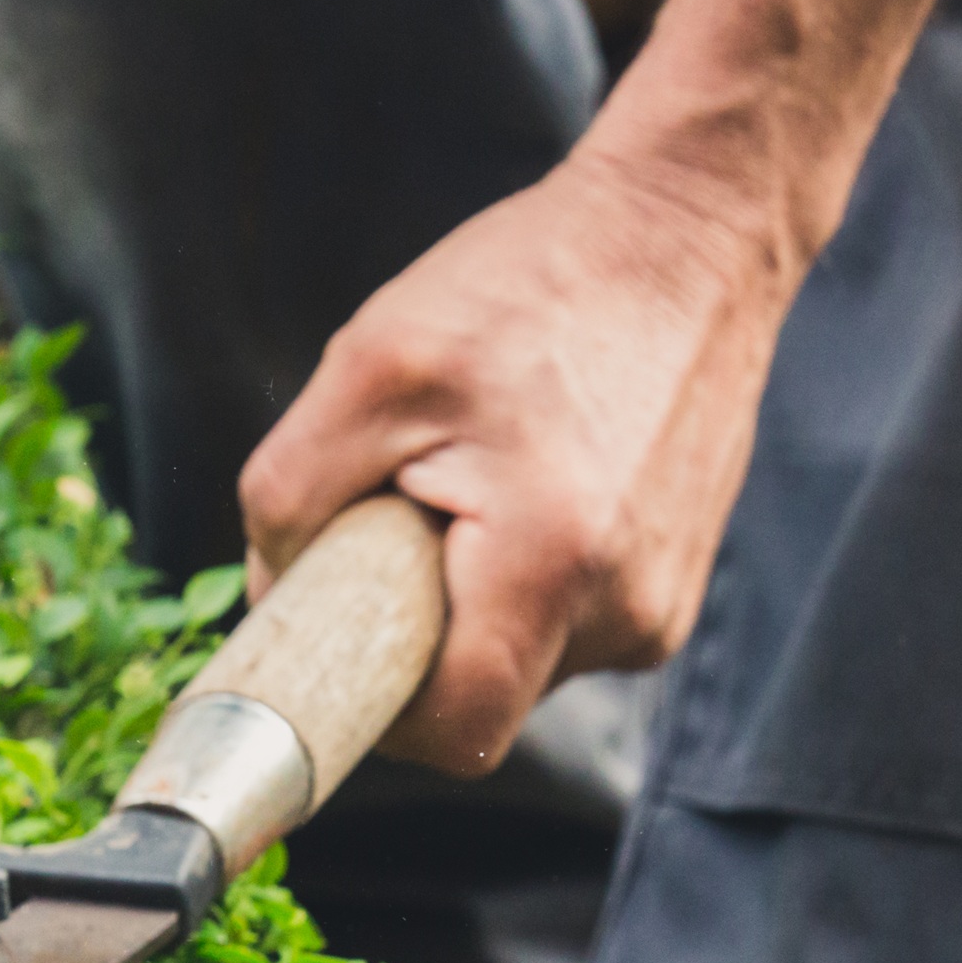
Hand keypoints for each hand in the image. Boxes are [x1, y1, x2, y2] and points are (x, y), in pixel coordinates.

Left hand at [237, 151, 799, 776]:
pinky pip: (565, 623)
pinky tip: (527, 482)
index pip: (456, 731)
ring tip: (474, 479)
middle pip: (484, 697)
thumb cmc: (535, 284)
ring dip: (470, 600)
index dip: (378, 716)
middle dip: (417, 637)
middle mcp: (629, 608)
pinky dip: (519, 577)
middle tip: (395, 523)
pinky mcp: (675, 584)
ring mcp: (663, 605)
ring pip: (522, 661)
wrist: (689, 230)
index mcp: (553, 561)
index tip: (332, 654)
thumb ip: (292, 496)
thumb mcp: (370, 366)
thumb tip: (272, 595)